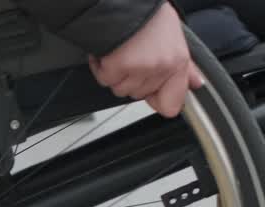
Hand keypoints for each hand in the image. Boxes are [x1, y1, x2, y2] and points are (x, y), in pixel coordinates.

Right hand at [89, 2, 203, 118]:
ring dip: (116, 74)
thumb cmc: (149, 18)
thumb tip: (196, 84)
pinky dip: (101, 67)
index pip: (172, 105)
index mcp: (178, 62)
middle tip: (133, 57)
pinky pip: (105, 80)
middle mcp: (162, 67)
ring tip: (121, 53)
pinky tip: (108, 53)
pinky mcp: (118, 66)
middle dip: (132, 79)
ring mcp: (140, 68)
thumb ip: (186, 67)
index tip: (152, 92)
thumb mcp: (176, 39)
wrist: (126, 4)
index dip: (157, 100)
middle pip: (139, 95)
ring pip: (121, 89)